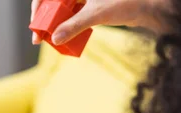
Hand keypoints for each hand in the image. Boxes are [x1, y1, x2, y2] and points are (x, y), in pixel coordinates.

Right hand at [30, 0, 171, 45]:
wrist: (145, 7)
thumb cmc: (124, 3)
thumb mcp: (97, 14)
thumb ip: (75, 26)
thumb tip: (55, 39)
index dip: (37, 8)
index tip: (35, 25)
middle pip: (51, 5)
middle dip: (43, 21)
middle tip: (38, 39)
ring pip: (59, 12)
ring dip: (52, 27)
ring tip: (49, 41)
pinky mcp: (86, 7)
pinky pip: (68, 17)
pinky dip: (64, 28)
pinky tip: (63, 40)